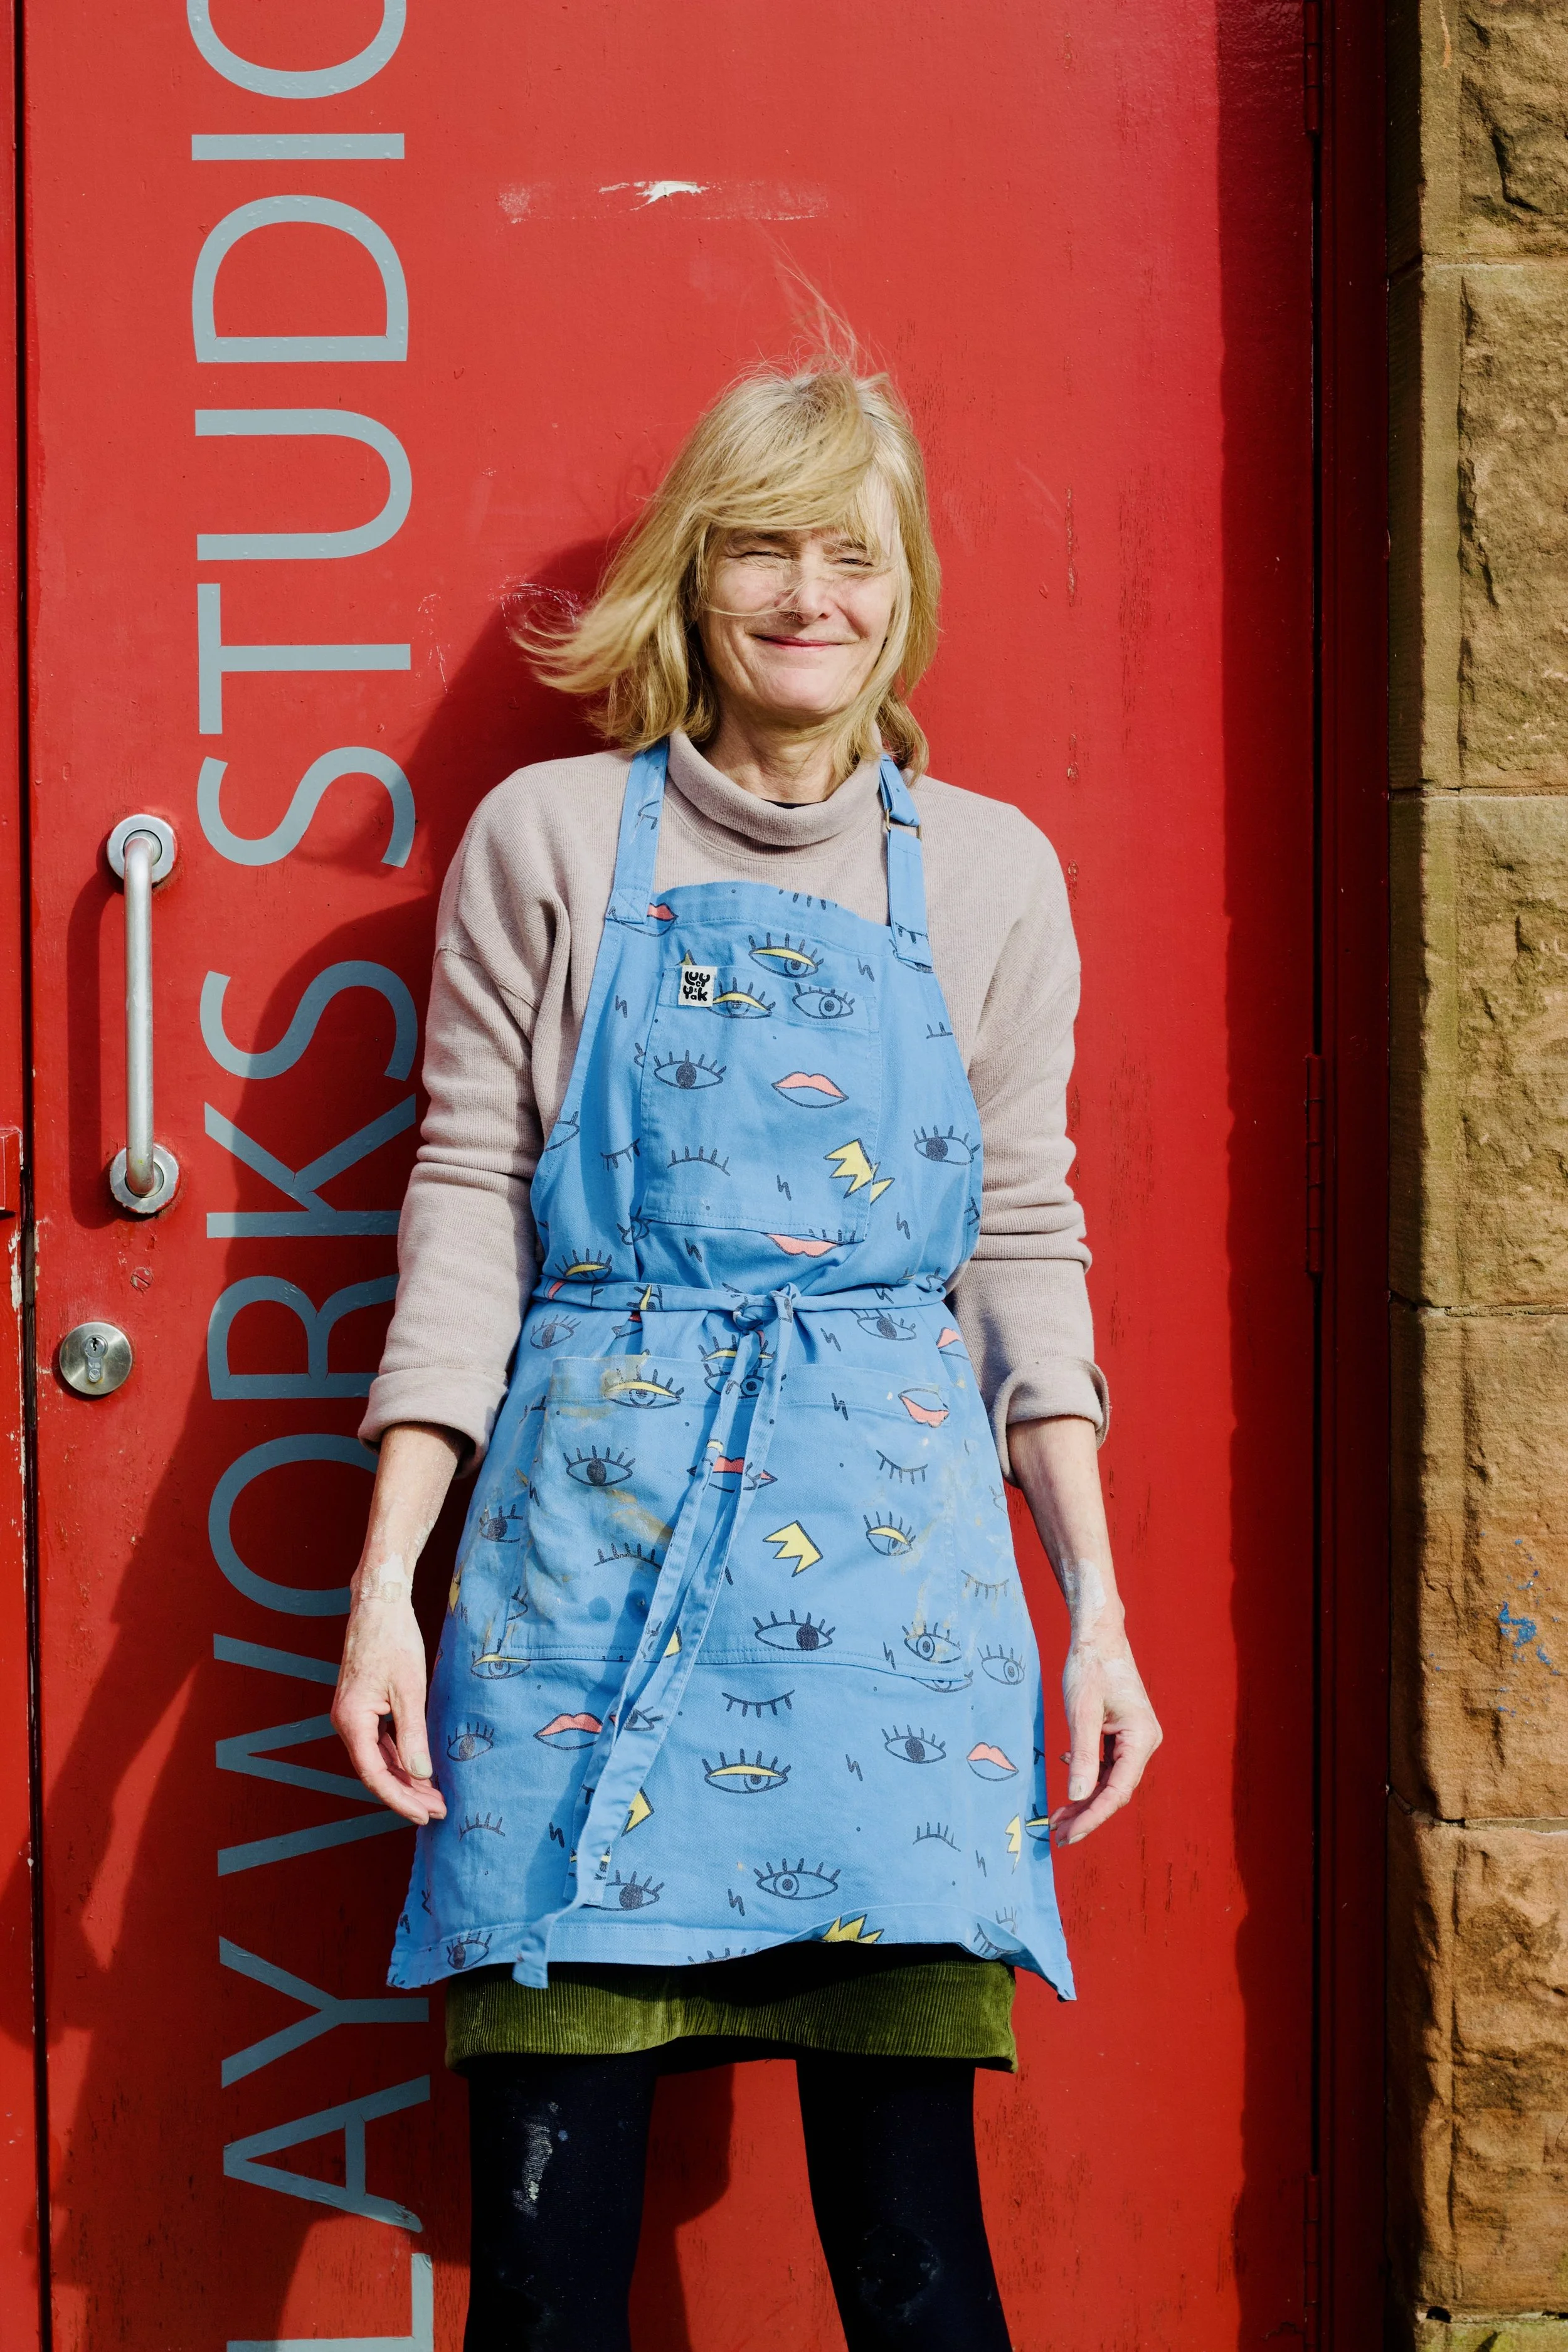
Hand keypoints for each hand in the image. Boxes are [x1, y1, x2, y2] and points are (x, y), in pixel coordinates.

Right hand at [332, 1588, 447, 1825]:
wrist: (379, 1605)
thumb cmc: (394, 1640)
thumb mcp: (409, 1690)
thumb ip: (413, 1735)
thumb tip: (422, 1775)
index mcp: (352, 1721)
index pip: (375, 1775)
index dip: (400, 1799)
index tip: (426, 1814)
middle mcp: (346, 1722)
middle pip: (375, 1771)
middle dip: (407, 1794)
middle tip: (439, 1811)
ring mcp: (352, 1716)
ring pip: (378, 1759)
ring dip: (405, 1778)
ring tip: (435, 1796)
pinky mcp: (363, 1707)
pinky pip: (379, 1743)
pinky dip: (399, 1758)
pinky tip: (420, 1769)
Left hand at [1049, 1623, 1161, 1846]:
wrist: (1098, 1635)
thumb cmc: (1090, 1667)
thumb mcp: (1081, 1713)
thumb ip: (1081, 1756)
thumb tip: (1076, 1797)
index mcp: (1141, 1738)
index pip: (1118, 1790)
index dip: (1094, 1816)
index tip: (1070, 1835)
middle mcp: (1144, 1742)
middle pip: (1115, 1790)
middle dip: (1086, 1813)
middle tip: (1057, 1834)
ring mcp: (1134, 1738)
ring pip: (1109, 1780)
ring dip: (1084, 1798)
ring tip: (1057, 1818)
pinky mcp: (1122, 1733)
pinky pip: (1106, 1763)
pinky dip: (1086, 1775)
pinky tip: (1065, 1775)